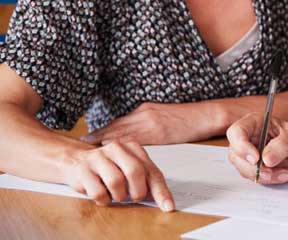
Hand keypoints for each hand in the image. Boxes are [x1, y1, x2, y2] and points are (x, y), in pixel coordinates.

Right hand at [64, 141, 174, 211]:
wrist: (75, 160)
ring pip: (116, 182)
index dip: (161, 191)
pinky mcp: (82, 169)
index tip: (168, 207)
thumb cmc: (108, 167)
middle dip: (137, 191)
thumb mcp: (129, 168)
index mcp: (133, 148)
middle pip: (135, 171)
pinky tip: (102, 194)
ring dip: (118, 196)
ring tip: (115, 194)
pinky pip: (98, 192)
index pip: (152, 172)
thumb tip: (163, 201)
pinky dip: (103, 199)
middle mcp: (117, 148)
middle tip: (134, 198)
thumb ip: (145, 180)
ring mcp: (98, 157)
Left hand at [81, 102, 218, 144]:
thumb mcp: (164, 117)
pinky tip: (113, 154)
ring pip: (122, 133)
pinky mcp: (158, 132)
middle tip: (81, 145)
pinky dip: (122, 148)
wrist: (206, 114)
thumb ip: (148, 124)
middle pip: (116, 127)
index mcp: (144, 111)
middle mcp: (143, 115)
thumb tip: (135, 137)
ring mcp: (150, 123)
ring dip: (105, 142)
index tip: (88, 138)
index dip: (102, 131)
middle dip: (98, 137)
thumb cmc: (189, 118)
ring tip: (90, 150)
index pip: (119, 122)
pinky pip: (136, 142)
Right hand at [226, 113, 287, 184]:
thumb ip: (282, 145)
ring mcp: (247, 154)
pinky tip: (285, 173)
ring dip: (266, 176)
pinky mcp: (252, 167)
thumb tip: (267, 160)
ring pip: (245, 170)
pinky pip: (256, 177)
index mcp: (254, 123)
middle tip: (273, 172)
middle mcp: (247, 138)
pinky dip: (271, 179)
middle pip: (236, 155)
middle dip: (255, 168)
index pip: (236, 132)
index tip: (256, 159)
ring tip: (286, 172)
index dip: (241, 147)